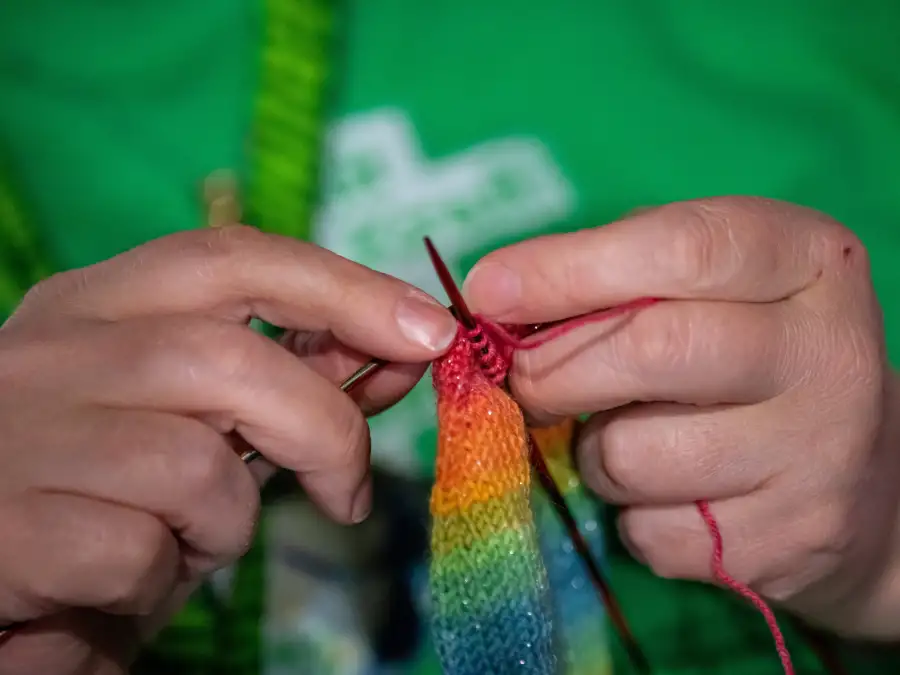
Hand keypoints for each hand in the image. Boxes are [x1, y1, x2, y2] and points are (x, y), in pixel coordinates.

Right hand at [0, 225, 455, 673]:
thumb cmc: (100, 492)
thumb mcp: (197, 424)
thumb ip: (286, 380)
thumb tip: (400, 350)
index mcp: (98, 305)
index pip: (235, 260)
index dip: (345, 287)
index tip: (431, 329)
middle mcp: (50, 350)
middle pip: (230, 357)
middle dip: (322, 427)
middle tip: (348, 491)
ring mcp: (18, 434)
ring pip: (193, 463)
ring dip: (227, 520)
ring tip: (189, 540)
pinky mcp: (3, 526)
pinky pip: (137, 549)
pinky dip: (161, 577)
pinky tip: (122, 581)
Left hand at [464, 197, 899, 638]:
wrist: (860, 476)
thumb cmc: (748, 354)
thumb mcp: (708, 285)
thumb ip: (616, 275)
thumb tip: (494, 294)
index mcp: (807, 261)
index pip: (679, 249)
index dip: (566, 269)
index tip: (487, 289)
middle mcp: (830, 352)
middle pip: (651, 351)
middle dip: (551, 370)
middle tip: (522, 378)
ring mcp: (821, 454)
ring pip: (632, 455)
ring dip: (591, 451)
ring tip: (624, 436)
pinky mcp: (793, 540)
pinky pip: (650, 532)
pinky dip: (628, 513)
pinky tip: (668, 492)